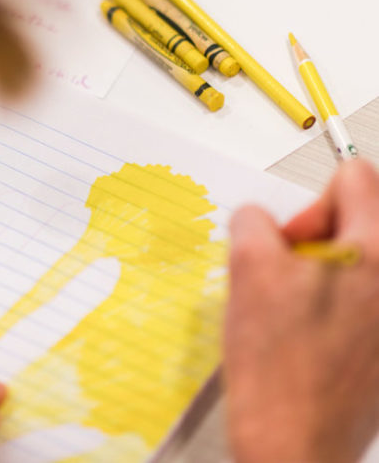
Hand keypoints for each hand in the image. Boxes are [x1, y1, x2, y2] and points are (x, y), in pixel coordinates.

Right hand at [225, 159, 378, 462]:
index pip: (356, 177)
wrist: (294, 447)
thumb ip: (253, 220)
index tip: (292, 236)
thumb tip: (260, 220)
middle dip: (315, 235)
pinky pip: (357, 294)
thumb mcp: (248, 267)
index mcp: (378, 253)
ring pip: (355, 258)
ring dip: (317, 269)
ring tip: (289, 305)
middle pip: (360, 217)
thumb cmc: (280, 368)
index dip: (313, 200)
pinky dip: (326, 300)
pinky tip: (301, 331)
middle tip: (285, 269)